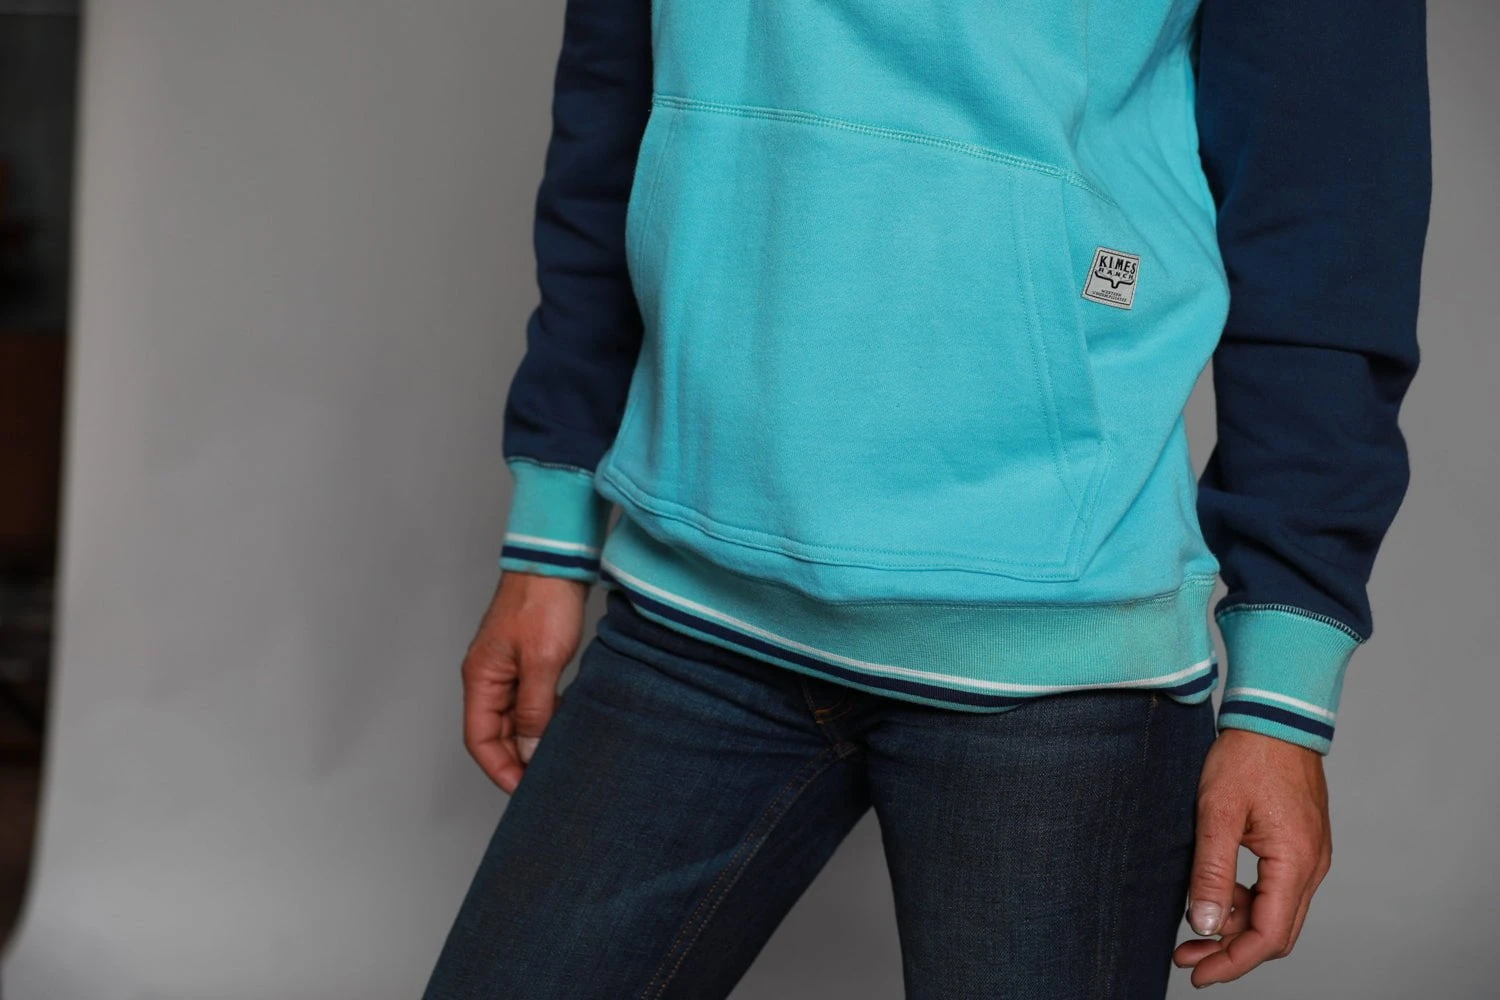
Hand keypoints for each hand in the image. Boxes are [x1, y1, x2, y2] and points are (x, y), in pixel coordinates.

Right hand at [461, 572, 587, 792]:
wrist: (557, 561)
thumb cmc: (543, 602)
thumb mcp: (543, 662)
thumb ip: (536, 709)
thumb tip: (530, 752)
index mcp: (481, 678)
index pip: (479, 740)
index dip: (499, 769)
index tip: (523, 791)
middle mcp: (489, 677)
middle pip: (495, 734)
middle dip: (516, 761)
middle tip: (546, 782)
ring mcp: (508, 669)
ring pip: (514, 720)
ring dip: (531, 742)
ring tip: (556, 762)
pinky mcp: (528, 661)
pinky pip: (530, 703)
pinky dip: (543, 720)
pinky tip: (563, 729)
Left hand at [1173, 728, 1331, 987]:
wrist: (1274, 716)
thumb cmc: (1247, 757)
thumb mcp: (1217, 814)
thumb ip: (1211, 872)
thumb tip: (1204, 925)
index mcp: (1296, 863)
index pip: (1268, 936)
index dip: (1231, 962)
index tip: (1196, 973)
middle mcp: (1311, 867)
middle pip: (1275, 933)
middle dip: (1230, 951)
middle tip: (1186, 956)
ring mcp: (1309, 857)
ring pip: (1275, 912)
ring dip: (1235, 925)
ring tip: (1191, 927)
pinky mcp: (1299, 845)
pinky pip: (1275, 889)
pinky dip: (1245, 900)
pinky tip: (1214, 895)